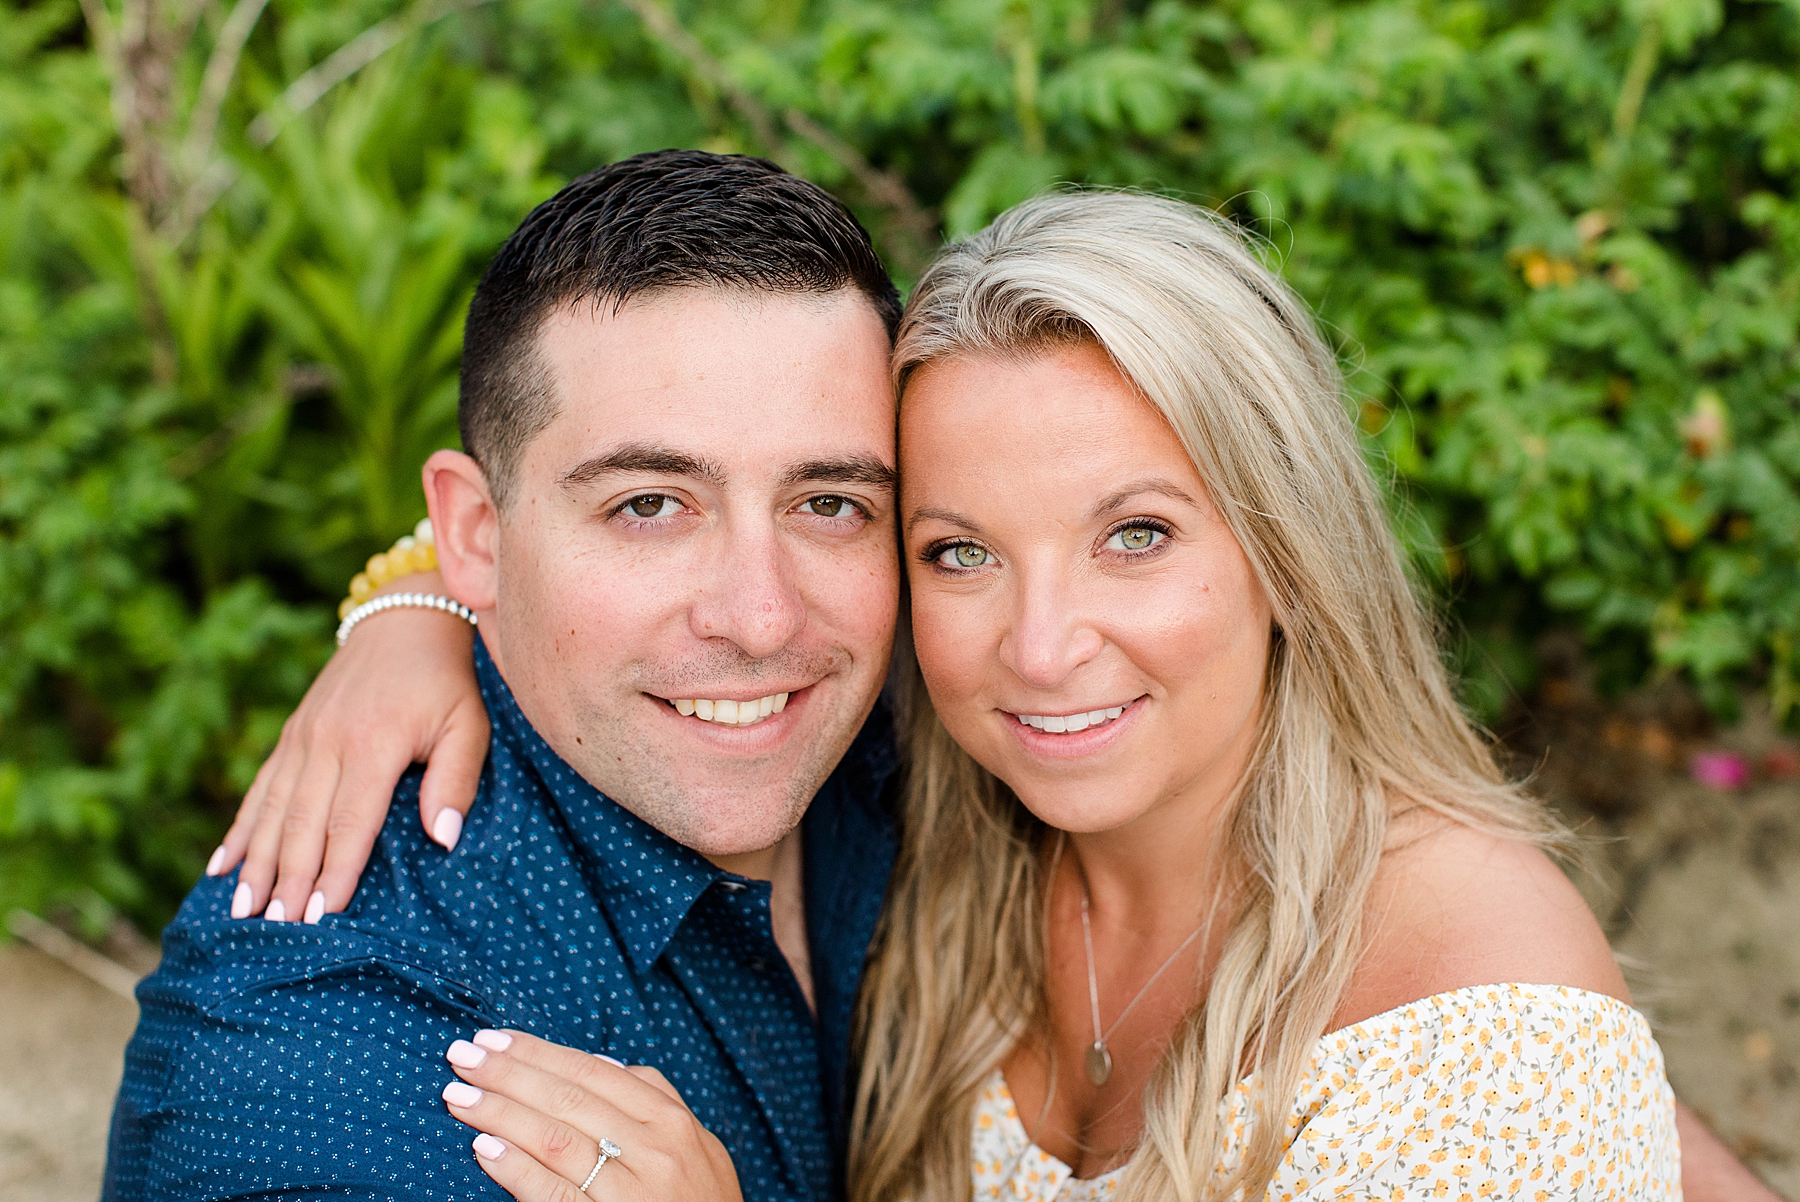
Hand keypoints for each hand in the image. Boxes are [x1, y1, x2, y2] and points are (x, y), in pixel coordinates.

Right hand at [208, 569, 489, 923]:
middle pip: (303, 822)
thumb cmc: (446, 683)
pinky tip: (221, 867)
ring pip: (272, 810)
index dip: (336, 869)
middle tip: (277, 929)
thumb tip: (444, 838)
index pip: (352, 819)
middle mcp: (329, 741)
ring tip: (244, 912)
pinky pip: (259, 788)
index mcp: (375, 742)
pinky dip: (240, 830)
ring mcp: (303, 736)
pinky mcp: (291, 734)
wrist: (404, 621)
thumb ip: (457, 780)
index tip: (323, 914)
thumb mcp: (469, 725)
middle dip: (288, 879)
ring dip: (256, 864)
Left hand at [442, 1030, 742, 1201]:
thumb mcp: (700, 1149)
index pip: (592, 1073)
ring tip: (457, 1095)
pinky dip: (516, 1168)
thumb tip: (605, 1063)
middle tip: (461, 1055)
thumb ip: (659, 1102)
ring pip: (554, 1138)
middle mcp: (653, 1149)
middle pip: (567, 1098)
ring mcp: (631, 1190)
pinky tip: (483, 1147)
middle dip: (508, 1073)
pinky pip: (553, 1193)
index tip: (494, 1038)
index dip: (539, 1053)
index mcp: (670, 1121)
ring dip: (499, 1112)